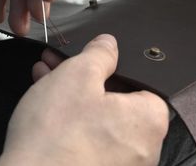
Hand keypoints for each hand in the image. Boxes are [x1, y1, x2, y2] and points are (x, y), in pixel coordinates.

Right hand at [0, 35, 168, 165]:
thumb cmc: (57, 135)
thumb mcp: (78, 74)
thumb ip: (100, 54)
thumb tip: (109, 45)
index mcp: (151, 121)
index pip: (142, 83)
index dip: (111, 65)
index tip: (88, 56)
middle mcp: (144, 150)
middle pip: (116, 101)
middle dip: (85, 78)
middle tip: (59, 65)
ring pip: (99, 120)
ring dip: (73, 98)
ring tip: (44, 81)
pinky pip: (89, 142)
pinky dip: (72, 125)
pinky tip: (46, 110)